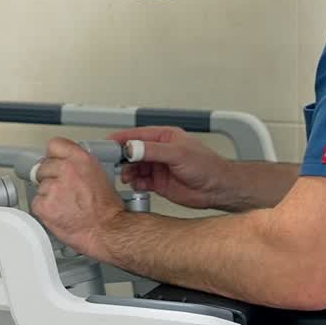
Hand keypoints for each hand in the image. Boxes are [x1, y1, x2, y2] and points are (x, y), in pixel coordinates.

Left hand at [30, 137, 126, 259]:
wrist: (107, 230)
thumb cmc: (106, 208)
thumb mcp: (98, 174)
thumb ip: (78, 164)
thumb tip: (64, 162)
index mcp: (80, 159)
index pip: (54, 145)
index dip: (54, 156)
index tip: (54, 162)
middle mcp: (66, 170)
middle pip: (43, 166)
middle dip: (50, 177)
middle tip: (62, 189)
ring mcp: (54, 187)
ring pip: (40, 186)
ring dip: (48, 195)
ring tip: (64, 204)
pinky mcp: (44, 205)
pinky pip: (36, 203)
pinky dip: (44, 209)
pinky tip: (58, 212)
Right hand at [109, 126, 234, 210]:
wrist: (218, 189)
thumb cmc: (207, 166)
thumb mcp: (178, 153)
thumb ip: (153, 150)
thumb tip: (132, 147)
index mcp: (163, 137)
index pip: (136, 135)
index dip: (121, 139)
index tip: (107, 143)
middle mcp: (159, 151)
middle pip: (131, 151)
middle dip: (121, 157)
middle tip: (113, 164)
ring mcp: (158, 167)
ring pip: (134, 167)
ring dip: (127, 172)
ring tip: (126, 177)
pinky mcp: (158, 183)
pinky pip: (139, 182)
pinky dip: (134, 184)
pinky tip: (136, 185)